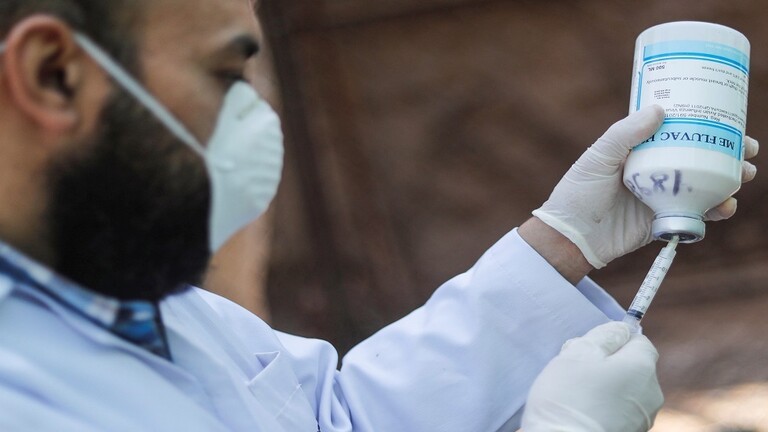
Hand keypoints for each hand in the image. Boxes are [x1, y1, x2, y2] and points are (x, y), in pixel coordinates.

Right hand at [521, 322, 662, 431]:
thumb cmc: (571, 396)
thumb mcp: (580, 353)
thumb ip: (604, 335)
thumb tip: (622, 329)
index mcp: (642, 366)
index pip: (640, 340)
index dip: (616, 339)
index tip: (591, 347)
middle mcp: (652, 392)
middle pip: (633, 366)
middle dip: (608, 364)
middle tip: (577, 370)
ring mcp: (643, 418)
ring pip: (626, 390)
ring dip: (607, 387)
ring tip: (577, 395)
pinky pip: (621, 411)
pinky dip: (606, 408)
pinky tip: (583, 412)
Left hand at [531, 105, 758, 267]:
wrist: (570, 238)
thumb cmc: (577, 193)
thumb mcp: (597, 157)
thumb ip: (624, 134)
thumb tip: (660, 109)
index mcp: (639, 150)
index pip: (678, 130)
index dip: (705, 123)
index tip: (731, 116)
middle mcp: (654, 170)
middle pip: (699, 156)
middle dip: (728, 152)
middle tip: (747, 149)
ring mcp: (661, 195)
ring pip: (704, 183)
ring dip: (728, 179)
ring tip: (744, 175)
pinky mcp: (664, 220)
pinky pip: (697, 213)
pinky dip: (716, 209)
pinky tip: (726, 205)